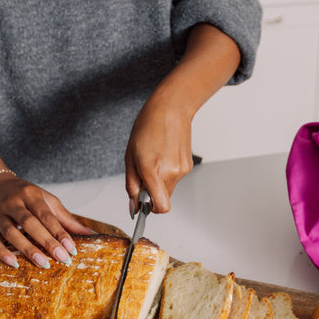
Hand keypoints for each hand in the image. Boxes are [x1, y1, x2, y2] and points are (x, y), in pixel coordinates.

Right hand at [0, 171, 93, 267]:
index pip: (47, 215)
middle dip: (47, 241)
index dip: (59, 232)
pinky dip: (2, 253)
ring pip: (11, 232)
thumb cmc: (25, 195)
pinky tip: (14, 263)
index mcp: (31, 195)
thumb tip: (91, 234)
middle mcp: (13, 203)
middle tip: (62, 258)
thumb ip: (67, 219)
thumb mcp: (47, 201)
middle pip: (30, 223)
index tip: (71, 249)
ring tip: (43, 264)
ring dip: (27, 249)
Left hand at [124, 91, 193, 214]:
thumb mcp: (130, 156)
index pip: (161, 207)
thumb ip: (131, 184)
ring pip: (169, 188)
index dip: (151, 209)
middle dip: (153, 192)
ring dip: (160, 181)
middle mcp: (170, 173)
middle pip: (163, 199)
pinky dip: (168, 172)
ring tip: (155, 159)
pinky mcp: (188, 166)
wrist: (171, 109)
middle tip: (146, 174)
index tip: (144, 202)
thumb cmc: (148, 127)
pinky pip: (176, 178)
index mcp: (152, 170)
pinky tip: (165, 155)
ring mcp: (181, 170)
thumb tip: (134, 206)